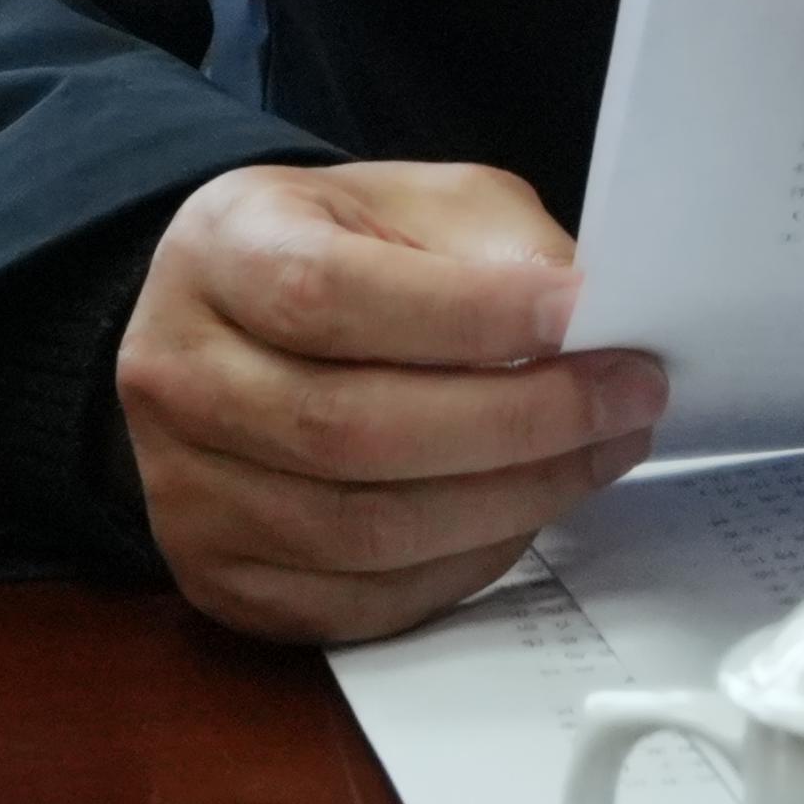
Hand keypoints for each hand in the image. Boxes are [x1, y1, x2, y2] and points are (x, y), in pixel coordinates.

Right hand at [117, 159, 663, 642]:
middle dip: (516, 421)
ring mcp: (189, 495)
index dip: (463, 314)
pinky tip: (524, 509)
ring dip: (510, 500)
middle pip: (349, 429)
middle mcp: (176, 377)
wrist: (236, 329)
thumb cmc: (340, 255)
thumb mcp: (411, 202)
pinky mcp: (225, 583)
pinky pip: (362, 601)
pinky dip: (466, 563)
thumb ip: (491, 241)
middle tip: (627, 396)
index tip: (578, 311)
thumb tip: (578, 313)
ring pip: (363, 532)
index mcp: (218, 254)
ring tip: (598, 452)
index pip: (328, 297)